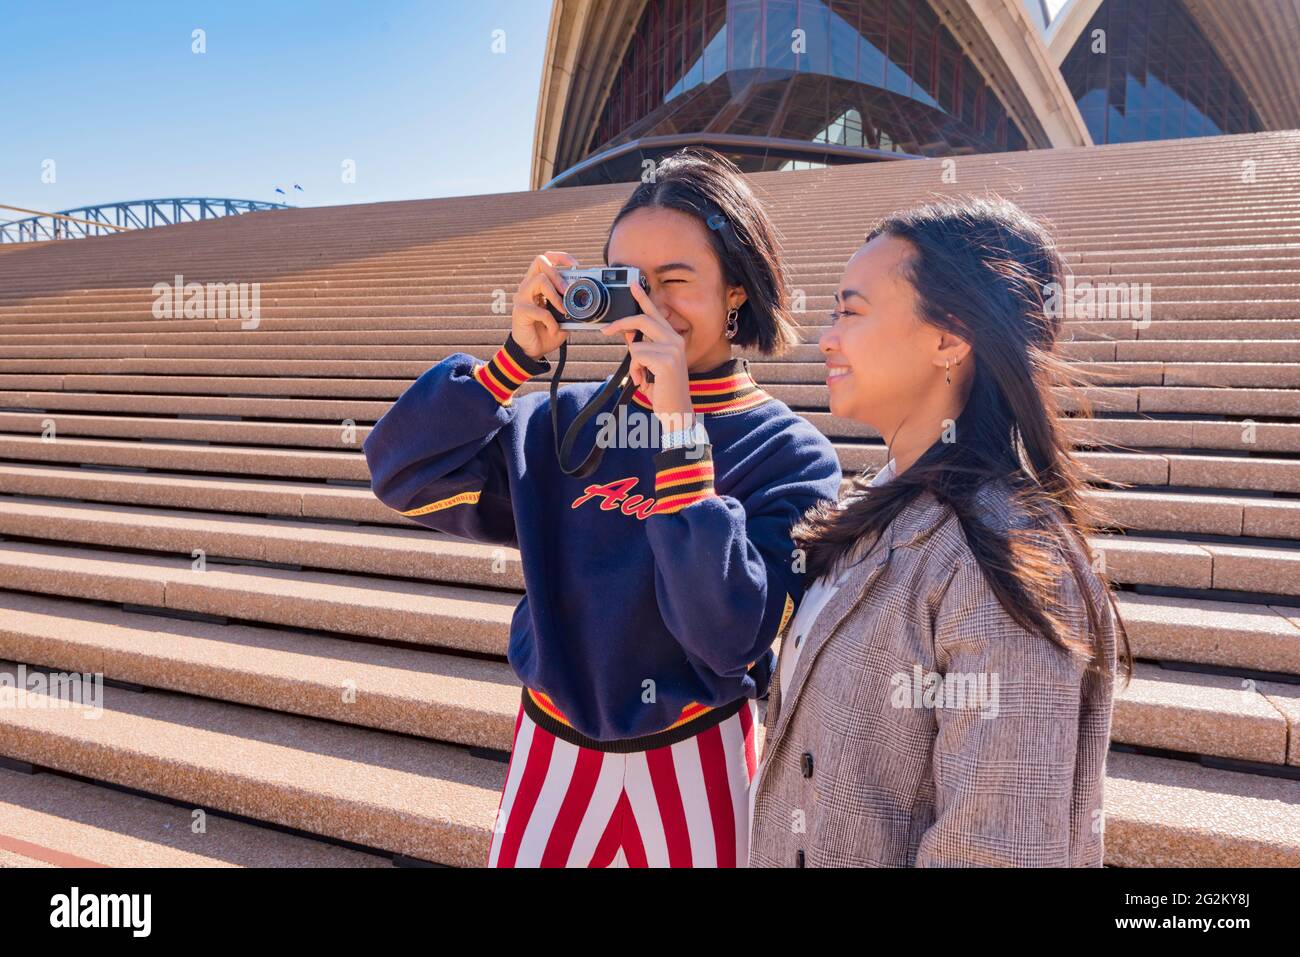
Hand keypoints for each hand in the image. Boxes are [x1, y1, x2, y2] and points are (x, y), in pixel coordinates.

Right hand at [511, 251, 574, 359]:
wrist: (532, 351)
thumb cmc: (546, 332)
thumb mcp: (564, 317)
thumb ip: (571, 306)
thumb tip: (587, 300)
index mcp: (537, 284)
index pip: (545, 259)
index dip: (560, 257)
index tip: (575, 265)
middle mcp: (527, 286)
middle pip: (539, 262)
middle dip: (558, 274)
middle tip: (568, 290)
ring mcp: (522, 297)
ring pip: (539, 281)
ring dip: (556, 296)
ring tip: (563, 310)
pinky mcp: (520, 311)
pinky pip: (540, 310)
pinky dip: (551, 321)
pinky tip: (554, 329)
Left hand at [601, 281, 692, 428]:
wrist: (676, 412)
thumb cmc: (664, 390)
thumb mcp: (652, 365)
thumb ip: (643, 347)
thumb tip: (628, 335)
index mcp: (673, 339)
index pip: (656, 314)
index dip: (643, 299)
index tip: (633, 285)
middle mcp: (675, 341)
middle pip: (642, 319)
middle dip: (621, 324)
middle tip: (606, 330)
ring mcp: (672, 350)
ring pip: (635, 345)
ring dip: (634, 364)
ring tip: (643, 377)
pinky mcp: (666, 360)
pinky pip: (637, 357)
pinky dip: (636, 371)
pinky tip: (645, 382)